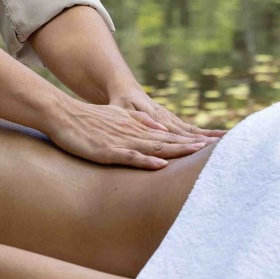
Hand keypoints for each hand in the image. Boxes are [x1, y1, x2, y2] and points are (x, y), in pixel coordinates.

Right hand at [45, 98, 210, 169]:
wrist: (63, 115)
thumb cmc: (89, 120)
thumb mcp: (118, 118)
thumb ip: (139, 122)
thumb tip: (162, 128)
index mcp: (138, 127)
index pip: (169, 135)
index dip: (190, 140)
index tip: (210, 144)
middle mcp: (134, 133)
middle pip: (168, 141)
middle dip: (192, 146)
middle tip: (216, 149)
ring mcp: (122, 142)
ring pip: (155, 147)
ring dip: (177, 150)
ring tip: (199, 153)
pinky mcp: (108, 151)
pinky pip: (131, 156)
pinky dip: (147, 160)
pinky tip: (161, 163)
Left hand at [109, 87, 227, 139]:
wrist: (125, 88)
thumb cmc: (120, 100)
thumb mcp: (122, 109)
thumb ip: (137, 118)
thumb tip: (161, 128)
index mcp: (156, 116)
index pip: (177, 132)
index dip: (192, 140)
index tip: (208, 145)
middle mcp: (167, 117)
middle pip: (190, 131)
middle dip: (208, 137)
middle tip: (227, 143)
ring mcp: (171, 118)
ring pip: (192, 129)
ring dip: (209, 134)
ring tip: (228, 139)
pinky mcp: (172, 119)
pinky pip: (189, 128)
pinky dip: (202, 133)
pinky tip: (214, 138)